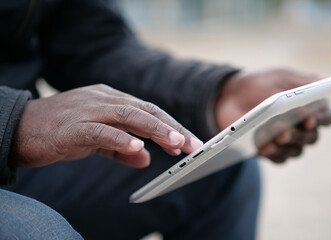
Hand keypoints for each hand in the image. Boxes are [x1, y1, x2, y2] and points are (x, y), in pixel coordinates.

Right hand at [9, 84, 202, 167]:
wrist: (20, 128)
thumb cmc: (61, 131)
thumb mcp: (97, 140)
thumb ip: (121, 147)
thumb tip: (146, 157)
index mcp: (111, 100)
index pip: (148, 111)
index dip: (170, 125)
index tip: (188, 142)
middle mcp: (104, 99)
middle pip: (145, 111)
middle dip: (172, 127)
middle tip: (192, 144)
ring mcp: (89, 109)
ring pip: (129, 115)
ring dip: (155, 129)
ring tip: (175, 143)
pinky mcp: (73, 125)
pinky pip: (101, 131)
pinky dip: (120, 138)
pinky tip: (137, 146)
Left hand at [215, 68, 330, 162]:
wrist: (229, 96)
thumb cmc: (259, 84)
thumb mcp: (281, 77)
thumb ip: (303, 82)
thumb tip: (325, 82)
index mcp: (310, 106)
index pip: (326, 116)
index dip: (321, 119)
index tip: (310, 119)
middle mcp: (302, 126)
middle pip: (311, 137)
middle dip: (299, 135)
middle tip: (286, 132)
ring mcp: (287, 140)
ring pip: (296, 150)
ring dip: (286, 146)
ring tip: (274, 139)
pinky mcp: (271, 150)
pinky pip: (278, 158)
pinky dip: (273, 154)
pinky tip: (263, 149)